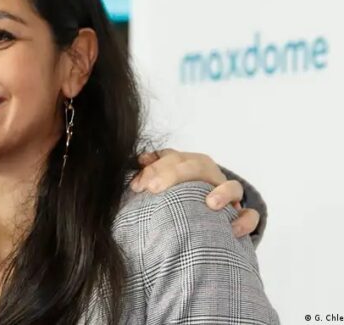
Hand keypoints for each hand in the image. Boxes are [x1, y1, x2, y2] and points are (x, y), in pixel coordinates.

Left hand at [130, 148, 259, 237]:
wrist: (203, 225)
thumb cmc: (174, 202)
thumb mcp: (159, 187)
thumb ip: (150, 173)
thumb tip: (138, 160)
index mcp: (187, 165)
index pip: (172, 157)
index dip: (154, 167)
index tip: (137, 186)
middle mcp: (209, 176)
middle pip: (197, 166)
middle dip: (174, 174)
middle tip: (154, 189)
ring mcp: (228, 196)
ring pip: (232, 187)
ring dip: (222, 192)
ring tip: (209, 203)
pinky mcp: (241, 216)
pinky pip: (250, 216)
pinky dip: (243, 221)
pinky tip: (231, 230)